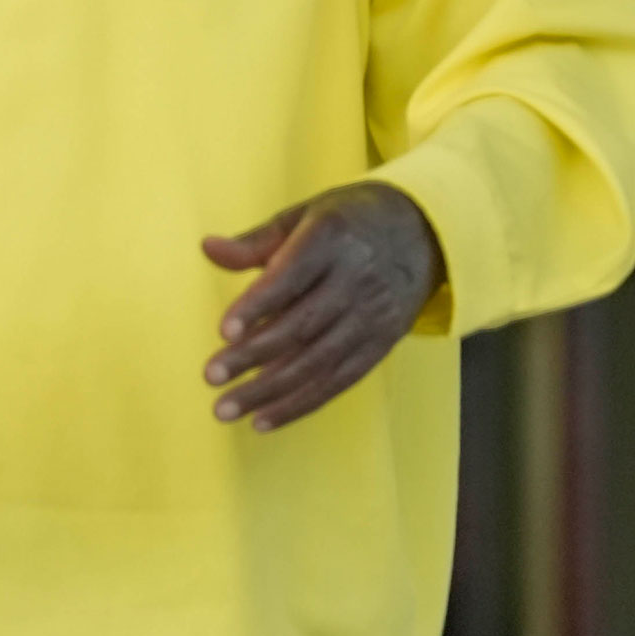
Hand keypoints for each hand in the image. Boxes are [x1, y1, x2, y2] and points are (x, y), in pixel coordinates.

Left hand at [201, 183, 446, 431]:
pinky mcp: (381, 345)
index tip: (224, 332)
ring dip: (270, 390)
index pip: (292, 277)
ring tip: (227, 408)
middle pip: (303, 326)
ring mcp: (372, 317)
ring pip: (319, 361)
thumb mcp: (304, 215)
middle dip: (254, 356)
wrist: (425, 232)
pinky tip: (264, 419)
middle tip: (211, 377)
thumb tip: (208, 248)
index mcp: (332, 240)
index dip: (259, 306)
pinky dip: (301, 403)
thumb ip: (256, 240)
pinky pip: (339, 381)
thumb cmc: (349, 221)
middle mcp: (357, 281)